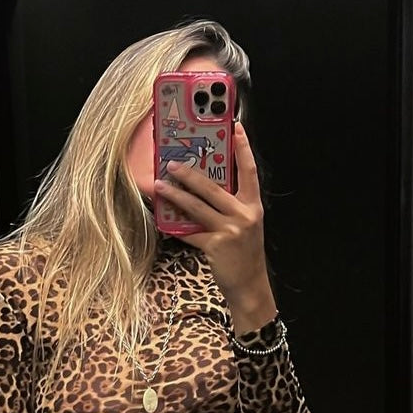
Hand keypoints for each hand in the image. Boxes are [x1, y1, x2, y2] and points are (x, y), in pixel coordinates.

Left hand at [155, 121, 277, 331]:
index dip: (243, 148)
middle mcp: (244, 215)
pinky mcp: (216, 246)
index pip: (249, 171)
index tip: (236, 127)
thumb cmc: (244, 253)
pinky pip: (190, 232)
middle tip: (172, 162)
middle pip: (213, 187)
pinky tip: (161, 219)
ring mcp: (230, 230)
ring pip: (197, 207)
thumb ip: (230, 207)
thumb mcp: (245, 225)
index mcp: (253, 206)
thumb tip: (202, 188)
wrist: (249, 285)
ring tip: (160, 185)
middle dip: (190, 173)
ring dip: (175, 195)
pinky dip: (174, 226)